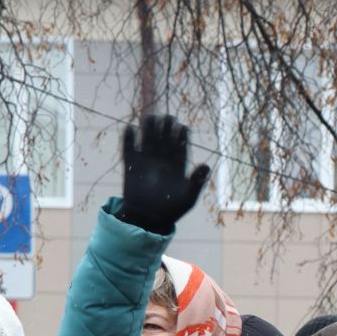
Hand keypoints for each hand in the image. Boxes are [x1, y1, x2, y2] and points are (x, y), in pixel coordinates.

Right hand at [119, 115, 210, 234]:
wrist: (149, 218)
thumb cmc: (172, 209)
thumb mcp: (188, 197)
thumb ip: (197, 181)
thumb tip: (207, 165)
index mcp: (178, 165)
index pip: (180, 145)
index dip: (181, 135)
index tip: (182, 126)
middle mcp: (162, 160)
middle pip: (165, 138)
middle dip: (166, 127)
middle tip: (168, 116)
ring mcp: (146, 160)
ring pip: (148, 139)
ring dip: (149, 128)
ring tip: (150, 117)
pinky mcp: (131, 165)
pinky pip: (129, 148)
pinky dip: (129, 138)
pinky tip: (131, 129)